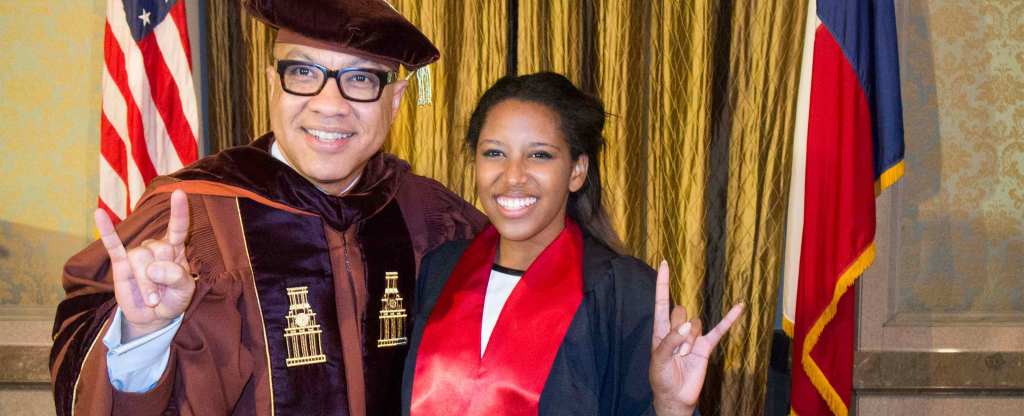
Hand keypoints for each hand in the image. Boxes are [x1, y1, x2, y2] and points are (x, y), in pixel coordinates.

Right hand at [95, 190, 195, 341]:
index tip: (179, 193)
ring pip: (139, 258)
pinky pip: (112, 245)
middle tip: (161, 296)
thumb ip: (177, 276)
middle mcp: (155, 247)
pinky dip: (106, 231)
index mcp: (175, 249)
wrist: (153, 317)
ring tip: (151, 299)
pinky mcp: (120, 264)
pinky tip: (98, 214)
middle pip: (157, 249)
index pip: (178, 227)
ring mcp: (137, 255)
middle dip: (160, 276)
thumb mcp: (185, 291)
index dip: (179, 212)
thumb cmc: (172, 299)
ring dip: (146, 282)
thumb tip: (153, 267)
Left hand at [649, 261, 743, 414]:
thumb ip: (670, 341)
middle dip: (678, 331)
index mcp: (661, 329)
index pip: (662, 301)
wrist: (675, 397)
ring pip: (696, 323)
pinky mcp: (706, 346)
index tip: (664, 263)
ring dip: (689, 341)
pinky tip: (740, 306)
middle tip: (675, 351)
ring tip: (684, 357)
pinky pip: (719, 330)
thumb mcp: (659, 359)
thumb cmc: (661, 377)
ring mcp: (693, 337)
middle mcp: (677, 329)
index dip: (662, 283)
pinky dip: (730, 318)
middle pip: (681, 312)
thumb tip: (688, 326)